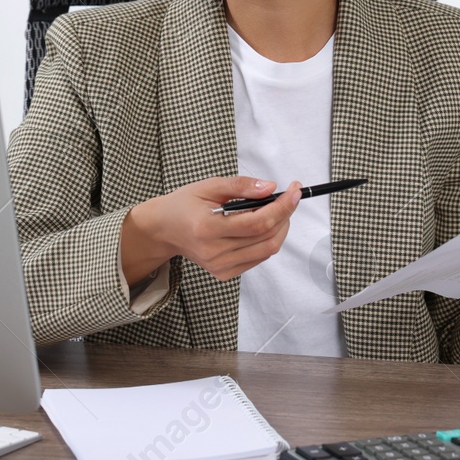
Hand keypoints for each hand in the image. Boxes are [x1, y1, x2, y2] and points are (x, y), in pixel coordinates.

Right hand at [121, 176, 301, 282]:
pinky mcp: (224, 273)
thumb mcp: (209, 186)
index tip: (295, 189)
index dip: (282, 206)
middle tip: (288, 197)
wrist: (164, 229)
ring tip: (277, 210)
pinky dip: (268, 240)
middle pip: (267, 238)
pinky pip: (258, 258)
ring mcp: (219, 266)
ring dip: (280, 228)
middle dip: (286, 215)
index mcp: (207, 228)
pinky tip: (262, 226)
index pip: (257, 222)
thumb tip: (271, 188)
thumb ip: (241, 186)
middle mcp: (214, 252)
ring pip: (267, 250)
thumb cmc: (184, 204)